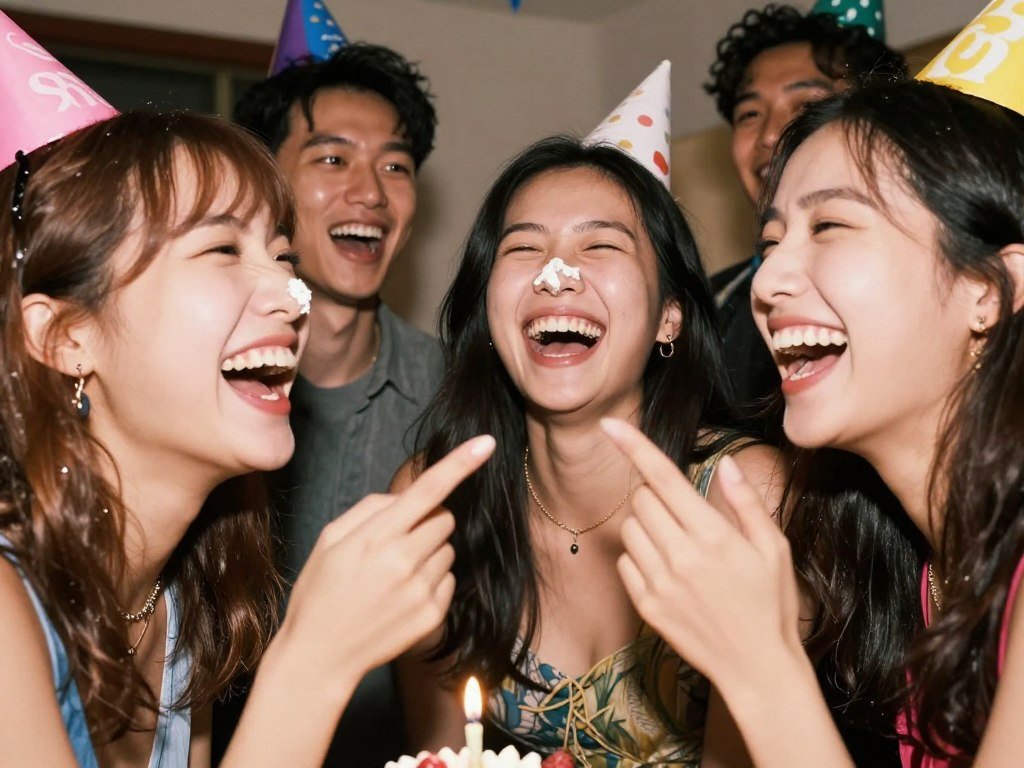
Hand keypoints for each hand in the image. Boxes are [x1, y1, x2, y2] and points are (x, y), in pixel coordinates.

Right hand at [280, 435, 495, 681]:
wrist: (320, 656)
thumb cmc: (321, 591)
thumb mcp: (330, 539)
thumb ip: (371, 509)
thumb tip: (407, 497)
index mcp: (377, 536)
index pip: (428, 490)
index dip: (460, 463)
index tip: (486, 442)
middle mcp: (404, 561)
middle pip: (445, 519)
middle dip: (427, 522)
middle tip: (396, 542)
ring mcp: (421, 591)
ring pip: (448, 549)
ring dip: (429, 553)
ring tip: (394, 575)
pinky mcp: (432, 615)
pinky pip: (449, 580)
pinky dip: (431, 581)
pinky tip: (401, 597)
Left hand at [601, 419, 801, 694]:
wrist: (757, 668)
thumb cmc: (772, 604)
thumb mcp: (774, 549)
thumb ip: (745, 503)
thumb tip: (725, 463)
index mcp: (713, 536)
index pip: (664, 478)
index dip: (634, 446)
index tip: (610, 424)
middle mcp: (681, 556)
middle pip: (642, 499)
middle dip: (657, 497)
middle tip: (685, 518)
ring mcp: (659, 583)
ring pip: (630, 528)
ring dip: (647, 526)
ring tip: (679, 547)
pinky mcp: (646, 606)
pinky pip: (626, 562)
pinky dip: (641, 557)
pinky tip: (669, 573)